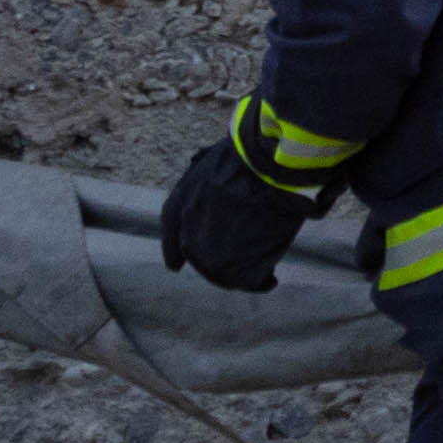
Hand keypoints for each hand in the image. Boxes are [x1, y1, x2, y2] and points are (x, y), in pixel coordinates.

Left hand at [163, 140, 314, 290]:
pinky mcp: (234, 269)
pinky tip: (272, 279)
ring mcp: (209, 255)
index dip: (173, 252)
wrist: (265, 168)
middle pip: (200, 259)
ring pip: (224, 275)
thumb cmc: (247, 159)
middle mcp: (188, 235)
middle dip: (219, 263)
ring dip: (243, 273)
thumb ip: (207, 188)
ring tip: (266, 270)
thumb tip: (218, 197)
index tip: (175, 266)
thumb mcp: (211, 165)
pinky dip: (261, 282)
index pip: (171, 236)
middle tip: (242, 264)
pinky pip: (247, 283)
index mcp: (178, 206)